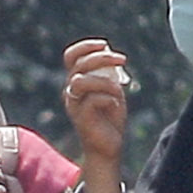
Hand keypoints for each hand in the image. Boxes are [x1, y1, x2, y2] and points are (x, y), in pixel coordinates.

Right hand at [60, 40, 131, 192]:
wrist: (108, 147)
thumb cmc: (110, 118)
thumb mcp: (112, 90)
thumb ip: (108, 74)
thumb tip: (110, 56)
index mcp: (76, 81)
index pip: (71, 56)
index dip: (85, 46)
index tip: (105, 45)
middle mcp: (70, 92)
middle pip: (78, 65)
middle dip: (101, 58)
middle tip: (122, 59)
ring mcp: (74, 105)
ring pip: (81, 81)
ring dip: (104, 81)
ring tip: (118, 91)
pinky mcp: (81, 119)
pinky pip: (94, 100)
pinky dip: (109, 99)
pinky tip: (115, 106)